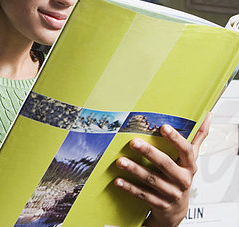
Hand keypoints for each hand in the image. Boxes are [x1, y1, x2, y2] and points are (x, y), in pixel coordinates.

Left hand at [114, 112, 211, 226]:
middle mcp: (182, 180)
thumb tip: (207, 116)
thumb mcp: (190, 158)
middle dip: (149, 153)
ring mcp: (171, 193)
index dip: (175, 139)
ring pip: (152, 180)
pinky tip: (118, 181)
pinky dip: (130, 188)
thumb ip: (197, 137)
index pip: (185, 150)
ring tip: (120, 161)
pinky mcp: (160, 204)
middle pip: (165, 164)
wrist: (176, 209)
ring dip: (135, 170)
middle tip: (133, 142)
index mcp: (189, 166)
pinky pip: (143, 195)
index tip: (163, 127)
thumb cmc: (180, 177)